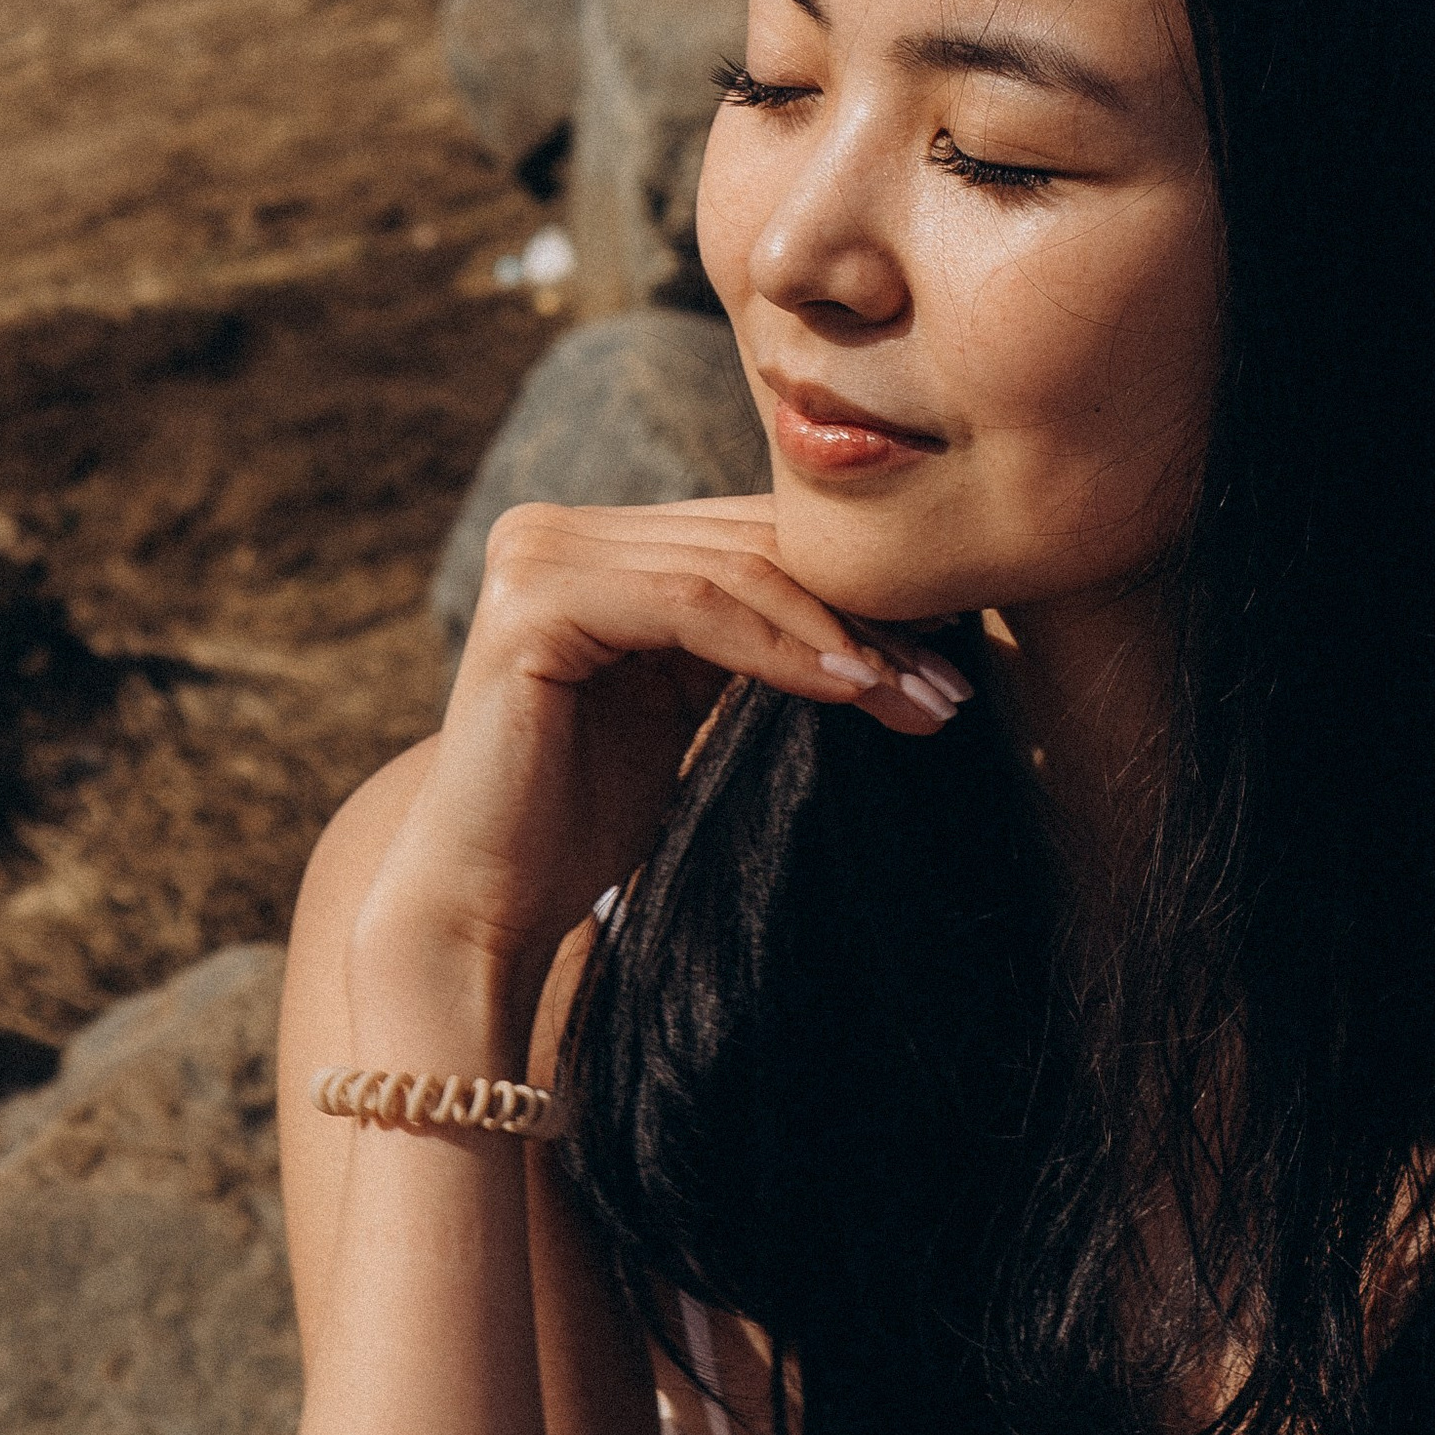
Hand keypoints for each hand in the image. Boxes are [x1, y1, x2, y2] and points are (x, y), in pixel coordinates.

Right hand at [349, 494, 973, 1040]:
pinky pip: (689, 608)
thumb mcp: (685, 702)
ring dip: (839, 635)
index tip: (950, 647)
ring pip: (729, 573)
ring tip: (919, 694)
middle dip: (862, 615)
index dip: (852, 588)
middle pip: (745, 548)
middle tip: (951, 678)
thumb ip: (747, 637)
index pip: (746, 539)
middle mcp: (553, 529)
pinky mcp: (531, 602)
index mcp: (591, 542)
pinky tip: (851, 686)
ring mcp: (533, 554)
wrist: (482, 905)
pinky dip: (779, 645)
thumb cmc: (583, 819)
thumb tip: (891, 614)